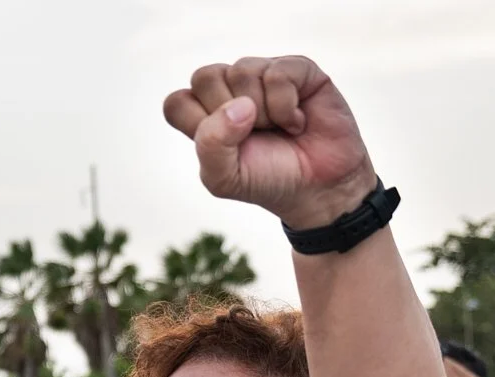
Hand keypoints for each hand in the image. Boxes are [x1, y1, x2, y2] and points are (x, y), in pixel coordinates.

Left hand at [163, 56, 376, 229]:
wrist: (317, 189)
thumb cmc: (266, 180)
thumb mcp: (224, 178)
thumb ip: (211, 145)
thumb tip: (240, 105)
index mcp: (206, 115)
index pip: (176, 102)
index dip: (197, 125)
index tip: (224, 148)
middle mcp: (232, 89)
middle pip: (204, 77)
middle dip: (227, 115)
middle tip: (253, 135)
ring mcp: (263, 76)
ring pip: (242, 71)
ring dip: (262, 113)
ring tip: (278, 129)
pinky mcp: (298, 70)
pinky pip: (277, 74)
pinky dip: (286, 106)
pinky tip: (297, 122)